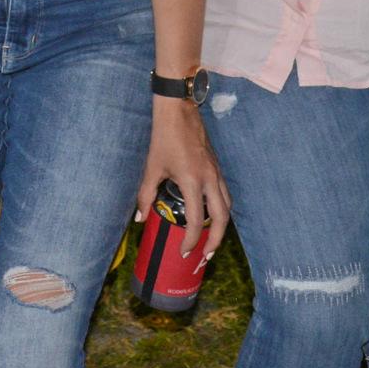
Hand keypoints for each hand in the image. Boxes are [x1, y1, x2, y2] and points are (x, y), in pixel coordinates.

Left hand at [137, 97, 229, 262]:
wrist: (179, 111)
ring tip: (212, 241)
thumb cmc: (164, 138)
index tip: (184, 252)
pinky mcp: (217, 168)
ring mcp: (216, 173)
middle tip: (205, 256)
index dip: (190, 240)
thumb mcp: (152, 168)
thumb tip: (140, 220)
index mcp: (191, 180)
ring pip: (228, 206)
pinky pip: (226, 194)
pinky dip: (222, 210)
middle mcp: (209, 179)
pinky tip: (212, 216)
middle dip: (216, 241)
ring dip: (222, 227)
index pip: (195, 220)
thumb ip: (146, 196)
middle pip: (221, 218)